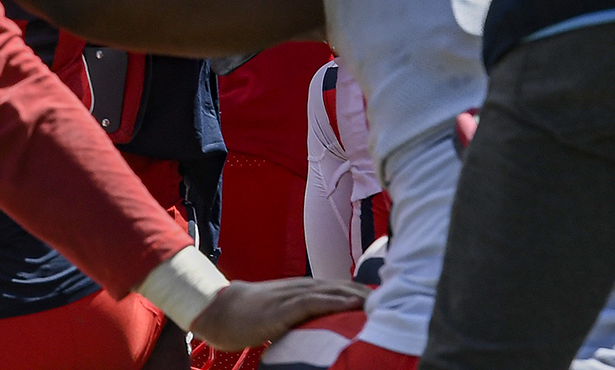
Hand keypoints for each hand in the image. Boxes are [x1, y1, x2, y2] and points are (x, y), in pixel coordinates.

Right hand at [187, 278, 368, 349]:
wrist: (220, 311)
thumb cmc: (249, 316)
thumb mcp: (280, 312)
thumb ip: (301, 315)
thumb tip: (322, 328)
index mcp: (300, 290)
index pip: (338, 288)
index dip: (361, 292)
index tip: (385, 299)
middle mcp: (300, 288)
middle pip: (340, 287)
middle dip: (366, 292)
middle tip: (394, 298)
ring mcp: (291, 296)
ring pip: (331, 291)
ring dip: (358, 294)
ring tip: (382, 300)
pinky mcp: (282, 308)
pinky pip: (313, 302)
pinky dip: (335, 301)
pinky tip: (352, 303)